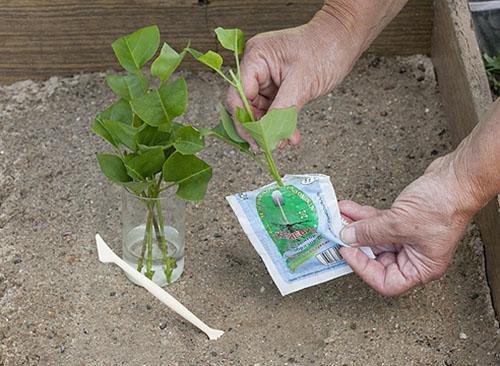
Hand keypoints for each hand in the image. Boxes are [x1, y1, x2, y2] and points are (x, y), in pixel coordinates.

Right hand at [225, 11, 361, 148]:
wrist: (344, 39)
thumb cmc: (325, 48)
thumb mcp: (302, 83)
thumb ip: (282, 111)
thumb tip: (269, 136)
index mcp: (255, 58)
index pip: (237, 96)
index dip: (244, 121)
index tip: (255, 140)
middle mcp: (256, 67)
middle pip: (245, 106)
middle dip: (258, 128)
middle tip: (267, 147)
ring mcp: (266, 77)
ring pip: (259, 111)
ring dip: (270, 129)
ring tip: (283, 142)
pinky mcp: (277, 86)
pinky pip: (272, 109)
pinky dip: (280, 123)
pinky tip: (289, 135)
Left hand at [338, 155, 481, 295]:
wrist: (457, 177)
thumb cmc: (443, 205)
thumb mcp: (398, 223)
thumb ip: (369, 233)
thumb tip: (347, 238)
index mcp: (421, 268)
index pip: (386, 281)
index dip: (363, 268)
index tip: (346, 251)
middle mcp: (415, 255)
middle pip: (377, 258)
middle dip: (355, 243)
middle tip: (337, 233)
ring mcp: (409, 237)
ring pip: (375, 237)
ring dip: (356, 226)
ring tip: (339, 217)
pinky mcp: (404, 221)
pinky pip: (378, 223)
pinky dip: (364, 216)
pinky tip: (349, 208)